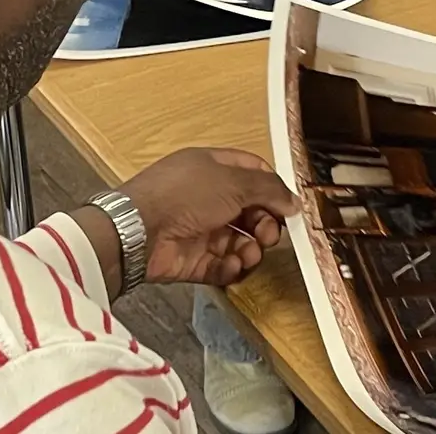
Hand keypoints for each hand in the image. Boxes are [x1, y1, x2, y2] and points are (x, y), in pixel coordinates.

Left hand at [117, 148, 298, 287]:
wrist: (140, 231)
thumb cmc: (186, 195)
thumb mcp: (234, 182)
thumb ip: (269, 190)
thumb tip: (295, 201)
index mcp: (212, 168)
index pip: (251, 172)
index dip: (272, 187)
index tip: (288, 205)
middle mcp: (207, 197)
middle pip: (250, 210)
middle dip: (265, 224)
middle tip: (268, 235)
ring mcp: (200, 229)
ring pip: (239, 241)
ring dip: (251, 249)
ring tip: (249, 253)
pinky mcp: (193, 260)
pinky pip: (222, 265)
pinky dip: (232, 267)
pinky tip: (232, 265)